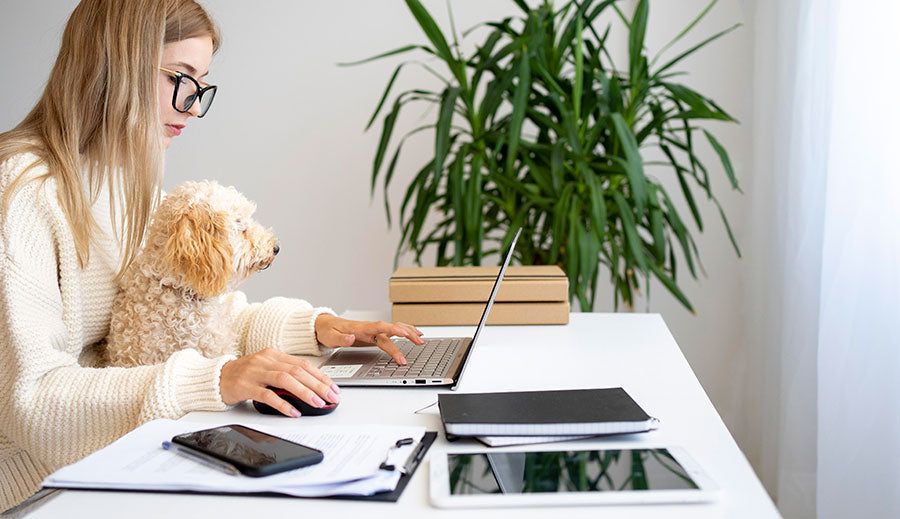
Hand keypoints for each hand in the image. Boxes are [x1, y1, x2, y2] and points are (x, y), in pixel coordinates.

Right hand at [219, 347, 340, 416]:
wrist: (215, 378)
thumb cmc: (243, 377)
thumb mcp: (266, 370)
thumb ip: (285, 375)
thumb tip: (310, 388)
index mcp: (273, 354)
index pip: (303, 364)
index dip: (320, 376)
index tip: (333, 388)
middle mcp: (265, 360)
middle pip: (297, 371)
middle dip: (318, 385)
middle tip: (331, 397)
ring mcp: (254, 372)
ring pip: (285, 380)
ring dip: (304, 392)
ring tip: (317, 403)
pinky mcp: (244, 386)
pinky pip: (267, 395)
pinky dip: (282, 404)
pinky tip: (293, 412)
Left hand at [314, 314, 424, 364]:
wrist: (324, 324)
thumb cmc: (327, 331)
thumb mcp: (330, 337)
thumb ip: (341, 339)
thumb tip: (351, 338)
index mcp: (360, 328)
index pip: (379, 327)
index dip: (391, 329)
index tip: (403, 333)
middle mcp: (369, 328)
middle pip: (391, 329)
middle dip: (406, 334)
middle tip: (418, 341)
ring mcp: (372, 330)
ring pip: (393, 328)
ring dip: (408, 332)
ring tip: (420, 339)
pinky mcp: (373, 334)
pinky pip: (391, 331)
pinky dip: (403, 331)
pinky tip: (412, 334)